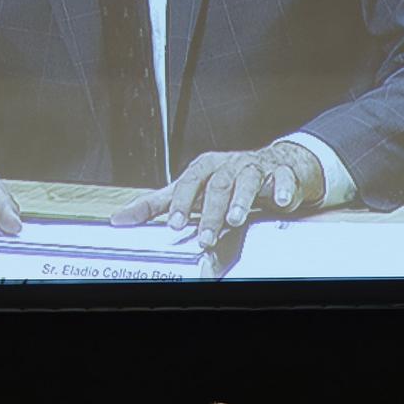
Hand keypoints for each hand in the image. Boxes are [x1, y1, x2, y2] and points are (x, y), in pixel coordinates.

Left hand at [109, 142, 324, 248]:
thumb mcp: (189, 190)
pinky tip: (280, 202)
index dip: (183, 202)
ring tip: (236, 219)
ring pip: (247, 180)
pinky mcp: (282, 175)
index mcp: (205, 168)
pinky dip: (282, 190)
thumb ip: (156, 205)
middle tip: (205, 237)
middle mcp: (229, 165)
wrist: (271, 166)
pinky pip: (284, 179)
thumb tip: (119, 218)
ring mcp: (256, 169)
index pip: (190, 182)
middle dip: (211, 212)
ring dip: (241, 200)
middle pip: (218, 186)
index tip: (176, 223)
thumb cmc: (224, 180)